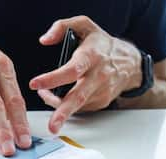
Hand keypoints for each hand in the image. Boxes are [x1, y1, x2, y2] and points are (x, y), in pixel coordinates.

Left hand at [30, 16, 141, 133]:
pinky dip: (66, 105)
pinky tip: (60, 98)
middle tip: (52, 126)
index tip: (35, 84)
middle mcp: (98, 76)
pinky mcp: (101, 102)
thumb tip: (44, 40)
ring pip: (76, 105)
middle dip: (63, 112)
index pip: (72, 70)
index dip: (53, 78)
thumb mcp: (84, 25)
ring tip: (46, 96)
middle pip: (79, 97)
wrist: (129, 62)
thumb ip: (61, 27)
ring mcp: (101, 91)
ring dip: (58, 106)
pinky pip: (80, 108)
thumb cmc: (102, 44)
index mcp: (92, 56)